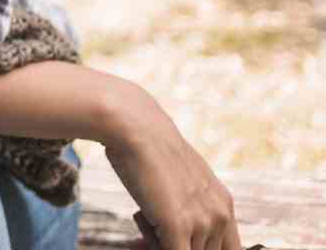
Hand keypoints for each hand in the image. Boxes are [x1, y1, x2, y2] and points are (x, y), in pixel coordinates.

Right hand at [102, 86, 242, 249]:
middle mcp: (220, 215)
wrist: (135, 126)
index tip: (170, 236)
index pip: (228, 249)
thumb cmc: (149, 149)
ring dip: (156, 241)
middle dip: (175, 244)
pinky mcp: (178, 226)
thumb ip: (192, 205)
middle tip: (149, 226)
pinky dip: (151, 244)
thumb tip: (181, 227)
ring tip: (142, 213)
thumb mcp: (182, 179)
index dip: (199, 246)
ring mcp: (201, 222)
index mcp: (224, 204)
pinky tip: (140, 217)